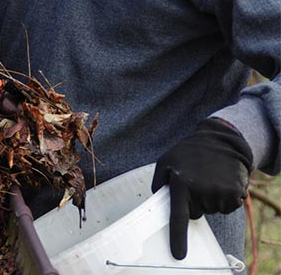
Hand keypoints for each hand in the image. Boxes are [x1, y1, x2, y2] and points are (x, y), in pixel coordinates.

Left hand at [151, 118, 251, 259]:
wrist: (221, 140)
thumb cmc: (188, 152)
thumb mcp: (165, 161)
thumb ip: (158, 183)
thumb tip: (158, 202)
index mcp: (181, 183)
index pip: (178, 216)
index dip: (178, 237)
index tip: (178, 255)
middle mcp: (201, 190)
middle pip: (195, 214)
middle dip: (194, 202)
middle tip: (196, 181)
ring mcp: (220, 192)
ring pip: (211, 210)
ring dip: (210, 198)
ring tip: (209, 177)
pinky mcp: (236, 193)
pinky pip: (227, 207)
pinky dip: (224, 197)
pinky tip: (221, 180)